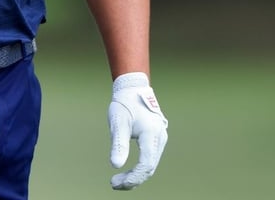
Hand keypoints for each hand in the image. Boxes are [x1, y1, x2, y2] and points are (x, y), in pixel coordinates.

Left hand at [107, 72, 167, 189]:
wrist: (133, 90)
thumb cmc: (124, 104)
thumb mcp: (118, 123)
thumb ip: (118, 144)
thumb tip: (115, 165)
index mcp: (152, 134)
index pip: (146, 164)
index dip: (133, 177)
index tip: (117, 182)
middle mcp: (160, 138)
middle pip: (149, 167)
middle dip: (133, 179)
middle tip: (114, 184)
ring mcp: (160, 139)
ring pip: (150, 164)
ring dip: (136, 175)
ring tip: (117, 181)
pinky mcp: (157, 140)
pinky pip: (150, 159)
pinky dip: (139, 168)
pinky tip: (127, 173)